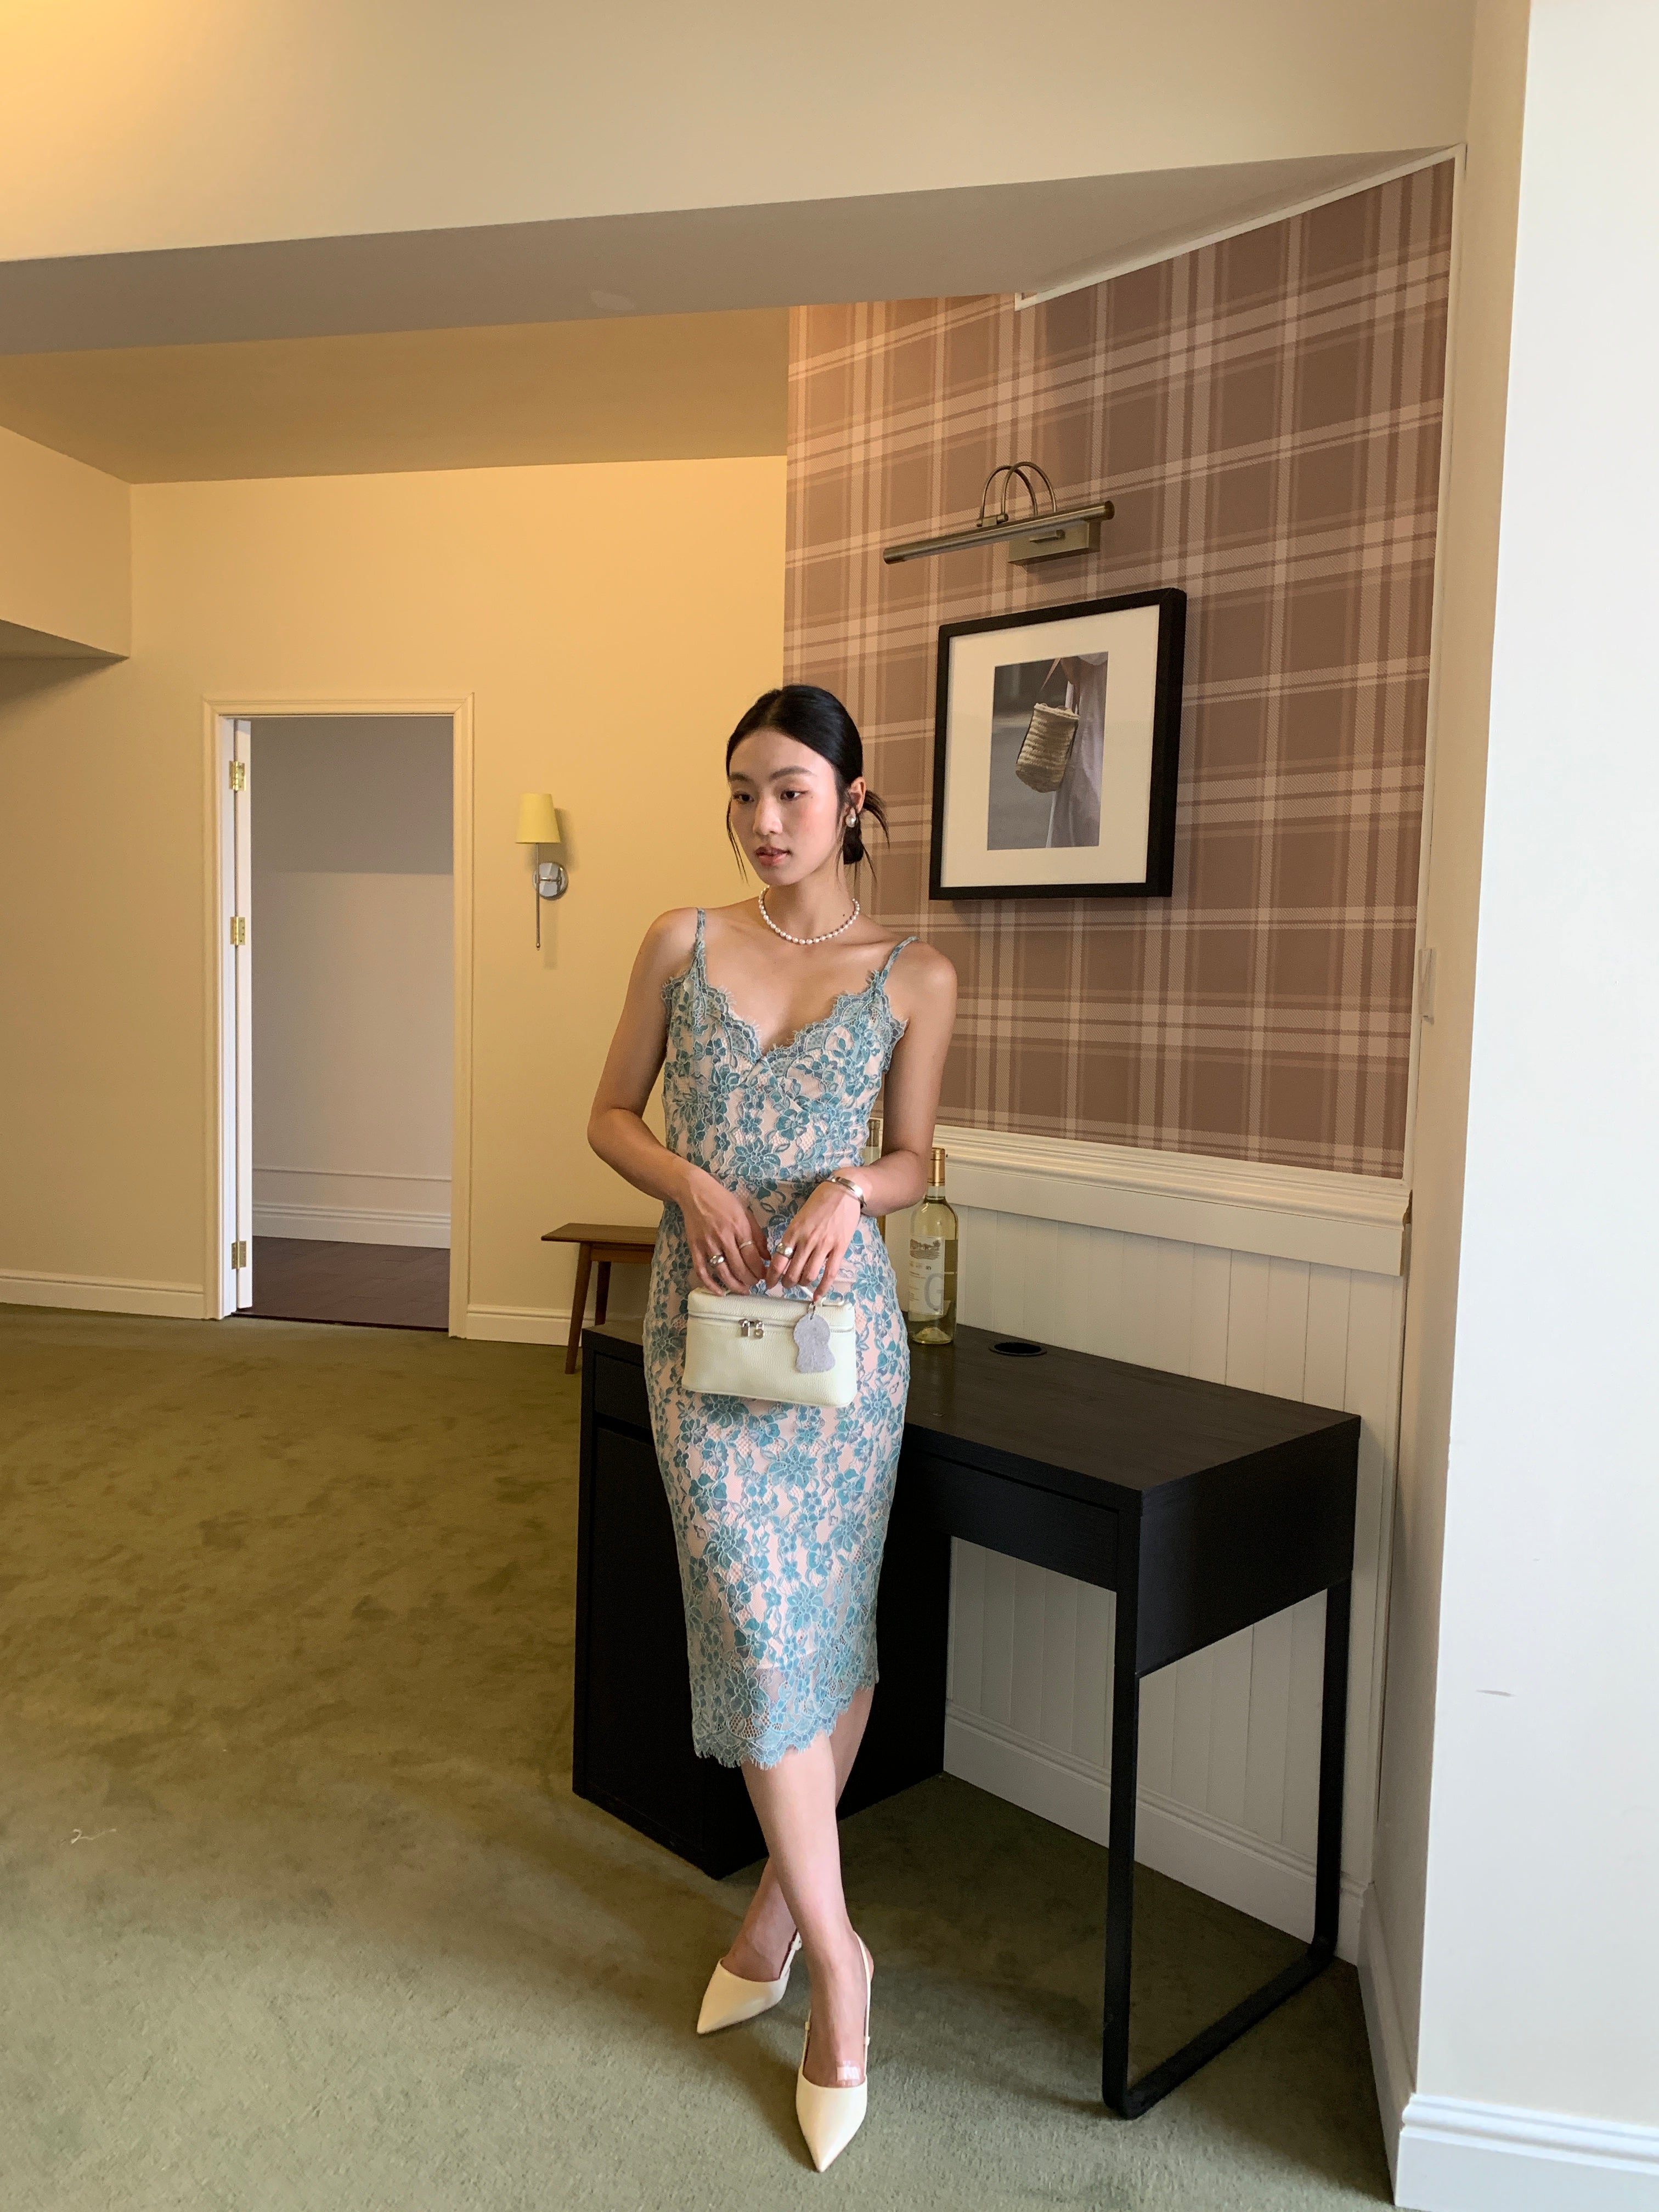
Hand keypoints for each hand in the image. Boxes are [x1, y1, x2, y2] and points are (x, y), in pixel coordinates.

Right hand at [681, 1170, 769, 1294]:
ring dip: (735, 1286)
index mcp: (739, 1227)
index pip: (752, 1257)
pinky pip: (702, 1271)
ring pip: (723, 1273)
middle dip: (750, 1280)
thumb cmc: (723, 1201)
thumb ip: (758, 1236)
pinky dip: (710, 1285)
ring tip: (743, 1290)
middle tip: (755, 1283)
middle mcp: (724, 1238)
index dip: (760, 1271)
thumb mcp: (746, 1213)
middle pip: (739, 1268)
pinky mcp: (694, 1248)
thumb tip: (767, 1257)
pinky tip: (720, 1292)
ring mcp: (708, 1244)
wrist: (695, 1192)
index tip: (765, 1275)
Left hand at [765, 1181, 862, 1296]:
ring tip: (800, 1285)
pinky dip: (822, 1288)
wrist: (843, 1192)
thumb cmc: (819, 1203)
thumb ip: (792, 1237)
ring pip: (809, 1275)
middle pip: (792, 1272)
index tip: (769, 1283)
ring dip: (802, 1285)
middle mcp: (806, 1240)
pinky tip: (817, 1296)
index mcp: (793, 1231)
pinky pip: (829, 1274)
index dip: (772, 1276)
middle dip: (786, 1284)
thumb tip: (786, 1257)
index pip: (778, 1261)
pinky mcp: (839, 1248)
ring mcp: (824, 1245)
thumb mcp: (799, 1218)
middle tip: (785, 1286)